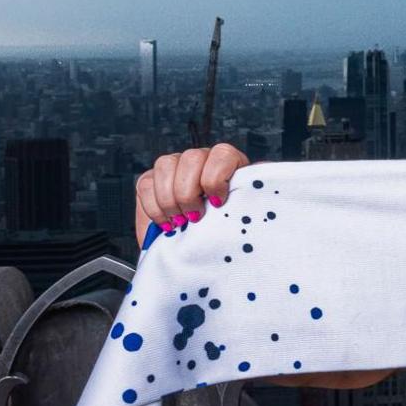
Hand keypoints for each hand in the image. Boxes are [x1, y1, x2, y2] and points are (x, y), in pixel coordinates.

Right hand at [135, 143, 251, 246]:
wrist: (198, 251)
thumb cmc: (224, 232)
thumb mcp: (241, 216)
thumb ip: (248, 201)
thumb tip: (260, 196)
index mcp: (230, 165)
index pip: (222, 154)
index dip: (216, 178)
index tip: (217, 203)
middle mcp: (203, 161)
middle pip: (191, 158)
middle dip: (190, 192)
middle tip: (195, 217)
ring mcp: (176, 167)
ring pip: (166, 165)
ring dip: (170, 198)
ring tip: (180, 222)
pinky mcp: (151, 180)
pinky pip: (145, 183)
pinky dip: (154, 206)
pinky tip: (166, 223)